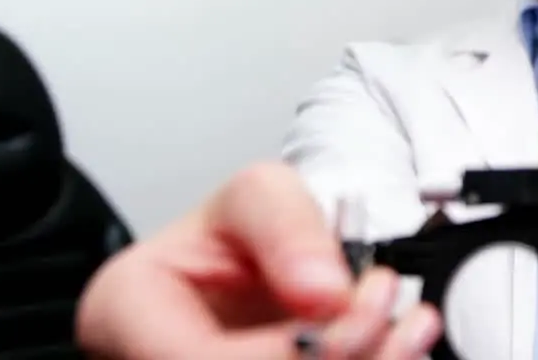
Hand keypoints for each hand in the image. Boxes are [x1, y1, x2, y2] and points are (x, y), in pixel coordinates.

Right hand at [75, 162, 442, 358]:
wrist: (253, 264)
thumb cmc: (234, 236)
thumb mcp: (257, 194)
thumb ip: (287, 226)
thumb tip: (324, 290)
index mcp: (128, 308)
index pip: (194, 357)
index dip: (278, 351)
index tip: (343, 314)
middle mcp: (155, 359)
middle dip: (336, 358)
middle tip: (386, 314)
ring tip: (410, 328)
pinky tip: (404, 347)